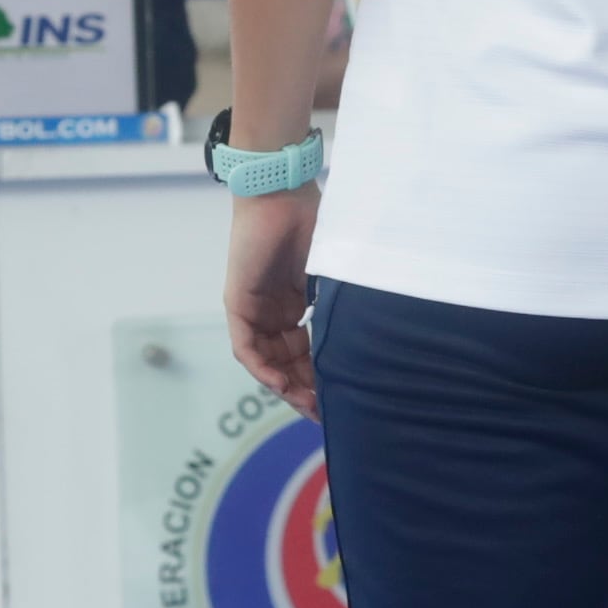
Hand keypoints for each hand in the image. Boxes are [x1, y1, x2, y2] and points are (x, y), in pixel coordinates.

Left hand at [224, 186, 321, 419]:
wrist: (283, 194)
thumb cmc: (313, 224)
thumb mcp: (333, 275)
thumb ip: (339, 304)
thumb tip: (368, 339)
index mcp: (296, 306)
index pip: (306, 354)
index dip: (320, 379)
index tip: (338, 400)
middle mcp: (274, 314)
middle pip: (286, 364)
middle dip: (304, 391)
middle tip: (323, 413)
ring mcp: (255, 310)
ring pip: (266, 362)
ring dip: (285, 386)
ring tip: (307, 404)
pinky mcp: (238, 304)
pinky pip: (246, 347)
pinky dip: (262, 367)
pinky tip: (280, 382)